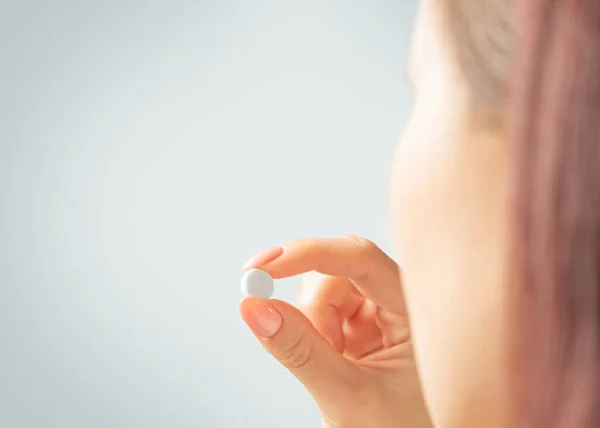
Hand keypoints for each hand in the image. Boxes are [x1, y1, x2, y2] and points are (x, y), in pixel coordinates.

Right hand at [239, 236, 432, 427]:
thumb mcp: (347, 396)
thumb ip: (300, 351)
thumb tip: (254, 306)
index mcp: (416, 313)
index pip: (362, 259)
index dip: (310, 254)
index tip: (264, 267)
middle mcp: (400, 303)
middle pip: (339, 268)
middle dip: (311, 302)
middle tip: (284, 327)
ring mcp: (379, 313)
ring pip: (325, 286)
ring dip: (312, 320)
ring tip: (330, 363)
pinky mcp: (360, 324)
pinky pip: (322, 305)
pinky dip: (313, 328)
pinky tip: (330, 357)